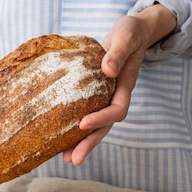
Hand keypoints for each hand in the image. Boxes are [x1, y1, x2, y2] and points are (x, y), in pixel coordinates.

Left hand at [63, 4, 176, 164]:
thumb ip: (118, 52)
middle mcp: (115, 96)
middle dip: (89, 143)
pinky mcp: (93, 95)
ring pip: (95, 126)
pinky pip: (85, 114)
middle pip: (105, 126)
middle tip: (74, 159)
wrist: (130, 32)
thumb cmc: (130, 32)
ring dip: (81, 143)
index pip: (117, 109)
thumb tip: (108, 70)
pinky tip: (61, 140)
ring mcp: (105, 97)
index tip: (84, 123)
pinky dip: (74, 129)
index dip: (102, 118)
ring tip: (66, 158)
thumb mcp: (126, 36)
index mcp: (125, 86)